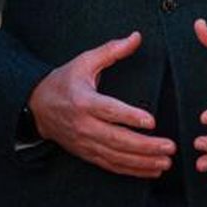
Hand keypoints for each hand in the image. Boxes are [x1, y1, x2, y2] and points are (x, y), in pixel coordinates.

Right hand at [26, 32, 174, 177]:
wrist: (36, 106)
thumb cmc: (64, 81)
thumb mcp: (84, 61)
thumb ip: (111, 50)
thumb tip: (136, 37)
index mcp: (83, 100)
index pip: (109, 111)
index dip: (130, 117)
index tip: (151, 121)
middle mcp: (83, 125)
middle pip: (116, 139)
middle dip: (145, 146)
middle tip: (169, 147)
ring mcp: (84, 142)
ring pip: (116, 156)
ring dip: (142, 162)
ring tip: (165, 162)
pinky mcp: (86, 153)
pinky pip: (111, 165)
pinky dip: (131, 170)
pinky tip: (151, 170)